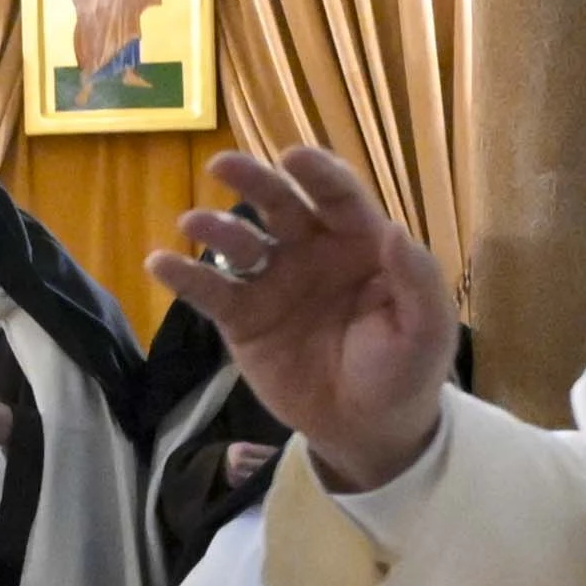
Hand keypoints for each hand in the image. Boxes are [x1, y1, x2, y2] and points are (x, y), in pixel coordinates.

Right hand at [154, 144, 454, 493]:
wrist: (367, 429)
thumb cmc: (403, 370)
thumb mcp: (426, 330)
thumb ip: (417, 281)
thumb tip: (395, 230)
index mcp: (359, 243)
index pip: (337, 197)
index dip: (318, 174)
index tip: (294, 157)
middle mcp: (311, 251)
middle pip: (279, 204)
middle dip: (253, 180)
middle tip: (223, 164)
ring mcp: (272, 282)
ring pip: (240, 242)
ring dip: (216, 227)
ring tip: (193, 223)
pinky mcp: (242, 318)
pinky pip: (210, 291)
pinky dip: (183, 276)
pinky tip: (160, 263)